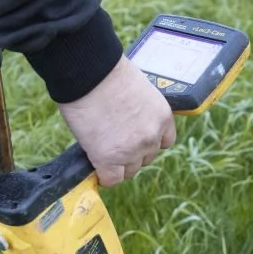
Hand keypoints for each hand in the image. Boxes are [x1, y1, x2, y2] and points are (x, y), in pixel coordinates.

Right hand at [58, 56, 175, 186]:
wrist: (89, 73)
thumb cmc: (107, 73)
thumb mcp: (138, 90)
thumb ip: (140, 112)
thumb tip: (128, 125)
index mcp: (162, 117)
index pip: (164, 142)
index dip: (147, 141)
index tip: (133, 137)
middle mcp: (152, 137)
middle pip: (145, 159)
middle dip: (131, 152)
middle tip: (112, 139)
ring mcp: (131, 151)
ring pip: (128, 171)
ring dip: (116, 164)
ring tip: (100, 148)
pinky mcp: (109, 160)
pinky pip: (110, 180)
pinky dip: (103, 176)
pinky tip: (95, 165)